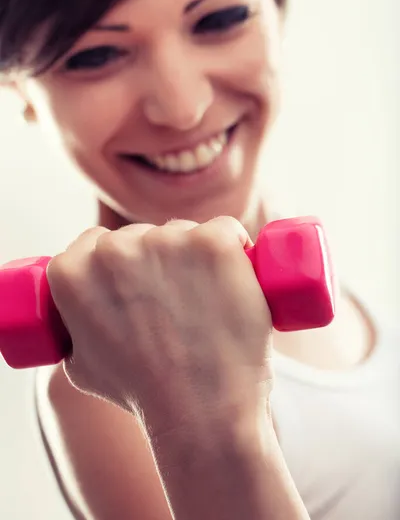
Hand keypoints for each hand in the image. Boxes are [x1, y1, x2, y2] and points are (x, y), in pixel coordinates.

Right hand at [47, 217, 273, 440]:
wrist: (200, 414)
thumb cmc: (143, 393)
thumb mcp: (82, 364)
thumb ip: (73, 327)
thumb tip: (78, 314)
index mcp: (72, 271)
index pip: (96, 244)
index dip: (121, 262)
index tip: (141, 281)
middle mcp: (113, 250)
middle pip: (142, 235)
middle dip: (159, 260)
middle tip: (179, 301)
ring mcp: (165, 242)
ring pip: (183, 233)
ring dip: (195, 256)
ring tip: (207, 303)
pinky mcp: (212, 242)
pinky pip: (225, 230)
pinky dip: (235, 248)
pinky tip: (235, 279)